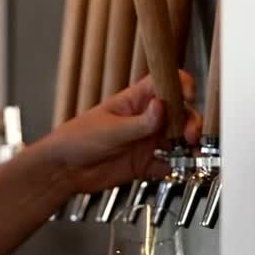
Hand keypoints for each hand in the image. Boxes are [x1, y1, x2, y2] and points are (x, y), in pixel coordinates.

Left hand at [36, 72, 202, 194]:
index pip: (163, 83)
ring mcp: (146, 141)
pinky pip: (168, 164)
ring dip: (188, 143)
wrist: (64, 171)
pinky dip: (175, 167)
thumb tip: (161, 107)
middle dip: (189, 120)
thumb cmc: (76, 140)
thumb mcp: (110, 130)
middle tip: (189, 134)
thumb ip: (139, 122)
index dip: (179, 85)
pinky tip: (173, 168)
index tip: (187, 96)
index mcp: (135, 101)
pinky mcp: (144, 163)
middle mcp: (145, 119)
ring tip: (190, 151)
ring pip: (178, 137)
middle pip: (178, 112)